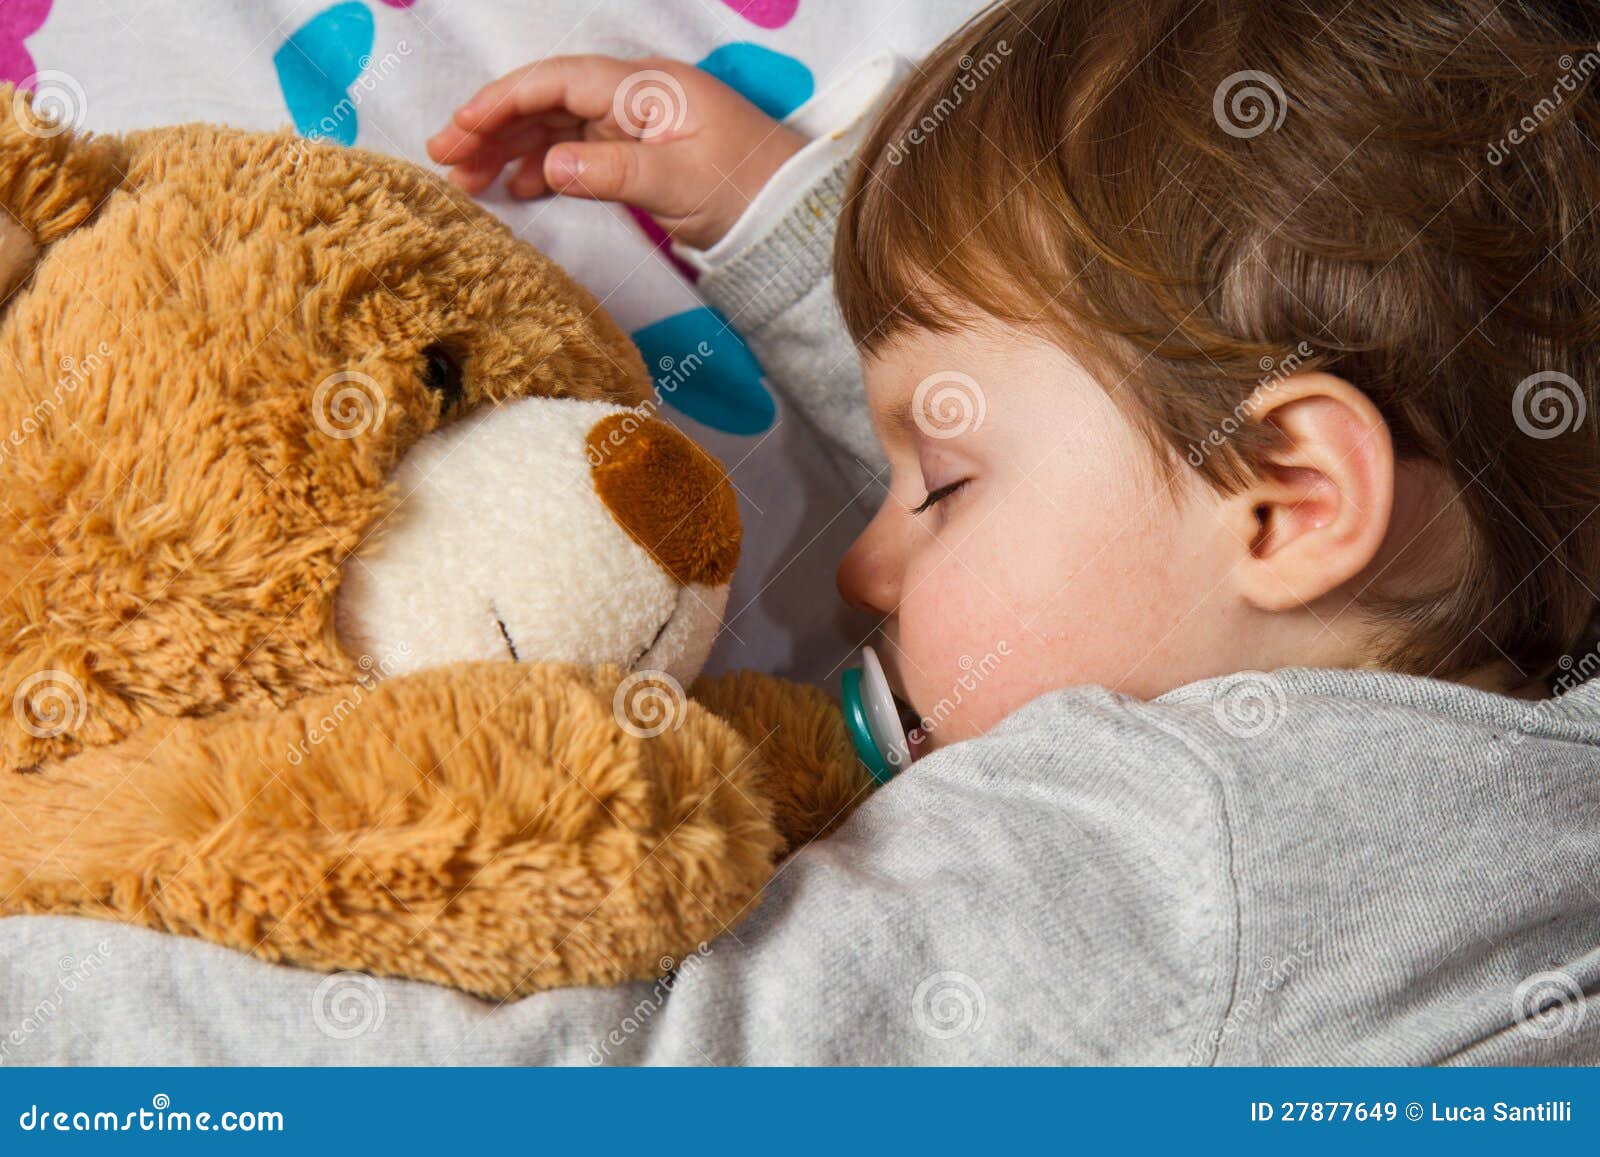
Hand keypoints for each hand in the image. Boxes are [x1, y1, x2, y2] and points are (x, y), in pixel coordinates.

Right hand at [427, 55, 806, 249]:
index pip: (558, 82)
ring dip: (510, 150)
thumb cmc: (747, 189)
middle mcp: (634, 99)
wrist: (792, 217)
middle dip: (493, 127)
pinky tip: (517, 190)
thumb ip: (614, 172)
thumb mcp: (680, 183)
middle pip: (547, 102)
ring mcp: (634, 127)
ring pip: (556, 128)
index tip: (461, 128)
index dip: (504, 101)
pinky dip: (543, 169)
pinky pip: (577, 154)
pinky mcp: (639, 158)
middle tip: (446, 161)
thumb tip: (551, 166)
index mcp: (644, 89)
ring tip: (468, 182)